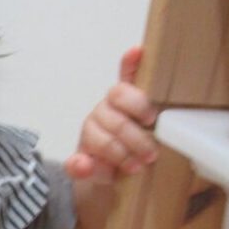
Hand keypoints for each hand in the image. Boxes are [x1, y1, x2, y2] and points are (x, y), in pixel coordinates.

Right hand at [65, 47, 157, 183]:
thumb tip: (136, 50)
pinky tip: (88, 166)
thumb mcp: (152, 126)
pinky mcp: (79, 161)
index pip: (124, 80)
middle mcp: (104, 112)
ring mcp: (89, 135)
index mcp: (122, 100)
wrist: (116, 178)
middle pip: (117, 113)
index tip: (138, 60)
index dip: (130, 66)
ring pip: (102, 140)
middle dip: (136, 135)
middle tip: (152, 152)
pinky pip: (76, 162)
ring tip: (137, 166)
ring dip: (122, 154)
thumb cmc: (139, 148)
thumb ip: (151, 99)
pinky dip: (82, 165)